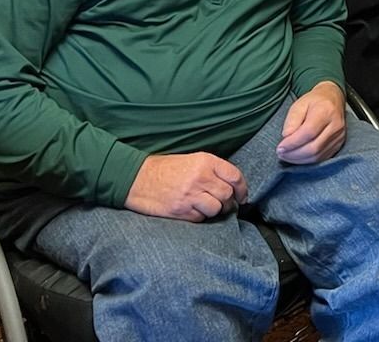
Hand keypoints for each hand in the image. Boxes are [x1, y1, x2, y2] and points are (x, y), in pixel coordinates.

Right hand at [125, 152, 246, 220]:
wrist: (136, 178)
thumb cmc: (165, 169)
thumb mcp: (192, 160)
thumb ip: (213, 170)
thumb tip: (234, 187)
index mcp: (205, 161)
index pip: (235, 176)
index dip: (242, 189)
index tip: (242, 197)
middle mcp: (200, 177)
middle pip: (227, 195)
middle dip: (228, 202)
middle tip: (223, 204)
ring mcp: (190, 195)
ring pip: (216, 209)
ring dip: (214, 211)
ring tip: (205, 207)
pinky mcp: (180, 210)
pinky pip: (200, 218)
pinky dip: (199, 217)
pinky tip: (191, 210)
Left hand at [277, 81, 346, 163]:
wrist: (333, 99)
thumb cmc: (314, 102)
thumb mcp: (299, 104)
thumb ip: (292, 120)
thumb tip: (286, 137)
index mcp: (326, 111)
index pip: (309, 132)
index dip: (293, 143)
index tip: (280, 147)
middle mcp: (336, 125)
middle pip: (314, 147)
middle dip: (294, 154)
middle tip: (281, 153)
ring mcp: (339, 136)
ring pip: (317, 156)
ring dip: (299, 159)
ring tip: (287, 156)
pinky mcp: (339, 144)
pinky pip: (322, 158)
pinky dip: (307, 161)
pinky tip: (297, 157)